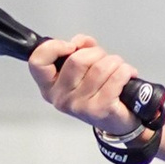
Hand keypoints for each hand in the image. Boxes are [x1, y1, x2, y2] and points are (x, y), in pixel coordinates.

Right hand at [28, 33, 144, 140]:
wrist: (116, 121)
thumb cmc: (98, 93)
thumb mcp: (82, 69)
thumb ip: (79, 50)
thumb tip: (82, 42)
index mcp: (50, 86)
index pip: (38, 61)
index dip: (54, 47)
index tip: (70, 46)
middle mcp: (60, 98)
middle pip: (77, 60)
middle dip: (96, 53)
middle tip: (104, 61)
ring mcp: (79, 105)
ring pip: (100, 67)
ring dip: (115, 63)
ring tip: (118, 70)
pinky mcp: (100, 109)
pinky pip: (116, 77)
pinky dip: (126, 71)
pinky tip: (127, 76)